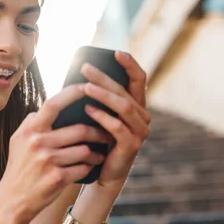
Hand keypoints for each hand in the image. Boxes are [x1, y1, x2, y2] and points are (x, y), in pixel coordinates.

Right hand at [0, 84, 112, 223]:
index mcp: (30, 130)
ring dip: (95, 153)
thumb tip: (52, 103)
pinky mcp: (57, 179)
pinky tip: (88, 168)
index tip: (88, 87)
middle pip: (80, 130)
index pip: (54, 104)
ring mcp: (48, 161)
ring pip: (84, 150)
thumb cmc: (19, 167)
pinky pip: (83, 168)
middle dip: (98, 132)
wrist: (12, 200)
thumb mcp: (18, 140)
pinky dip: (88, 168)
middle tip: (107, 133)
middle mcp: (38, 143)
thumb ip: (34, 121)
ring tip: (98, 154)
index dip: (73, 93)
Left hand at [81, 51, 150, 189]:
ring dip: (103, 95)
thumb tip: (80, 74)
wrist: (102, 172)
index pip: (139, 79)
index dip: (130, 64)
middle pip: (125, 91)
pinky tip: (88, 109)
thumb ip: (98, 98)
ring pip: (124, 106)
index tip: (116, 52)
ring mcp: (140, 132)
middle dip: (104, 77)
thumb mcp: (100, 115)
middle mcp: (143, 117)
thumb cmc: (98, 140)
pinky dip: (102, 116)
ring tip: (84, 88)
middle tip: (85, 68)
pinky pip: (117, 126)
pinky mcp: (132, 145)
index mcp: (137, 105)